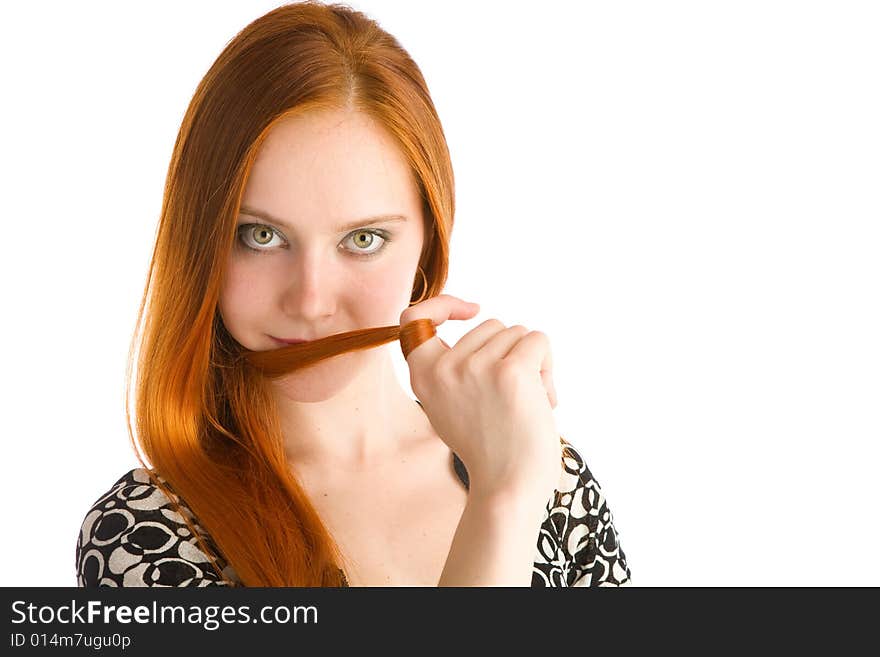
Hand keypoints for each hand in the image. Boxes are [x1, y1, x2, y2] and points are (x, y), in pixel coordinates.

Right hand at [400, 294, 561, 503]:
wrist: (508, 486)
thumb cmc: (490, 448)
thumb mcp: (451, 405)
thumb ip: (455, 368)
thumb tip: (485, 325)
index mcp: (423, 375)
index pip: (414, 317)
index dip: (442, 305)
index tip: (470, 310)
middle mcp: (444, 367)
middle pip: (490, 324)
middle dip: (509, 352)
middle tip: (510, 398)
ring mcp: (476, 366)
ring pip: (517, 333)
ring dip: (531, 362)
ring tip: (525, 403)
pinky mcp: (510, 371)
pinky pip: (539, 341)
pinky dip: (548, 367)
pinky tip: (542, 400)